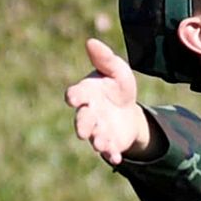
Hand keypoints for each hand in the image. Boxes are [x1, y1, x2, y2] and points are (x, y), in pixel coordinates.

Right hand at [66, 38, 157, 164]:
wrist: (127, 109)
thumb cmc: (117, 86)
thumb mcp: (117, 70)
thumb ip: (105, 59)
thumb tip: (91, 41)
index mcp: (86, 93)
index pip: (76, 94)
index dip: (74, 96)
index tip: (73, 98)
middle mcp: (88, 112)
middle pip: (82, 120)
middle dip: (82, 125)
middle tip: (81, 131)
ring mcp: (98, 129)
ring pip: (94, 137)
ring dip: (97, 141)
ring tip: (101, 144)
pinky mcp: (110, 142)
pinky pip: (109, 150)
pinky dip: (111, 154)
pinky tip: (116, 158)